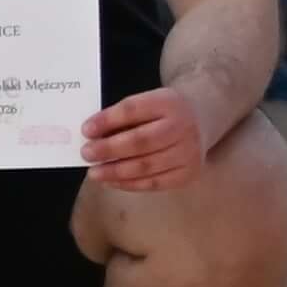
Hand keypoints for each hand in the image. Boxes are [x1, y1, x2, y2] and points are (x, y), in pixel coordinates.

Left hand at [83, 84, 219, 191]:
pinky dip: (130, 184)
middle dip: (109, 149)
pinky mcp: (190, 173)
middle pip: (141, 141)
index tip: (85, 130)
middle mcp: (183, 127)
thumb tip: (90, 135)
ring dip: (116, 171)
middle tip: (86, 154)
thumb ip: (121, 116)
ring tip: (95, 173)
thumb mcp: (146, 102)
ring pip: (147, 166)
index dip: (107, 121)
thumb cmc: (162, 112)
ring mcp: (190, 153)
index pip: (133, 110)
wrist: (201, 119)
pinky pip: (156, 183)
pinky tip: (112, 182)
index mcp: (168, 102)